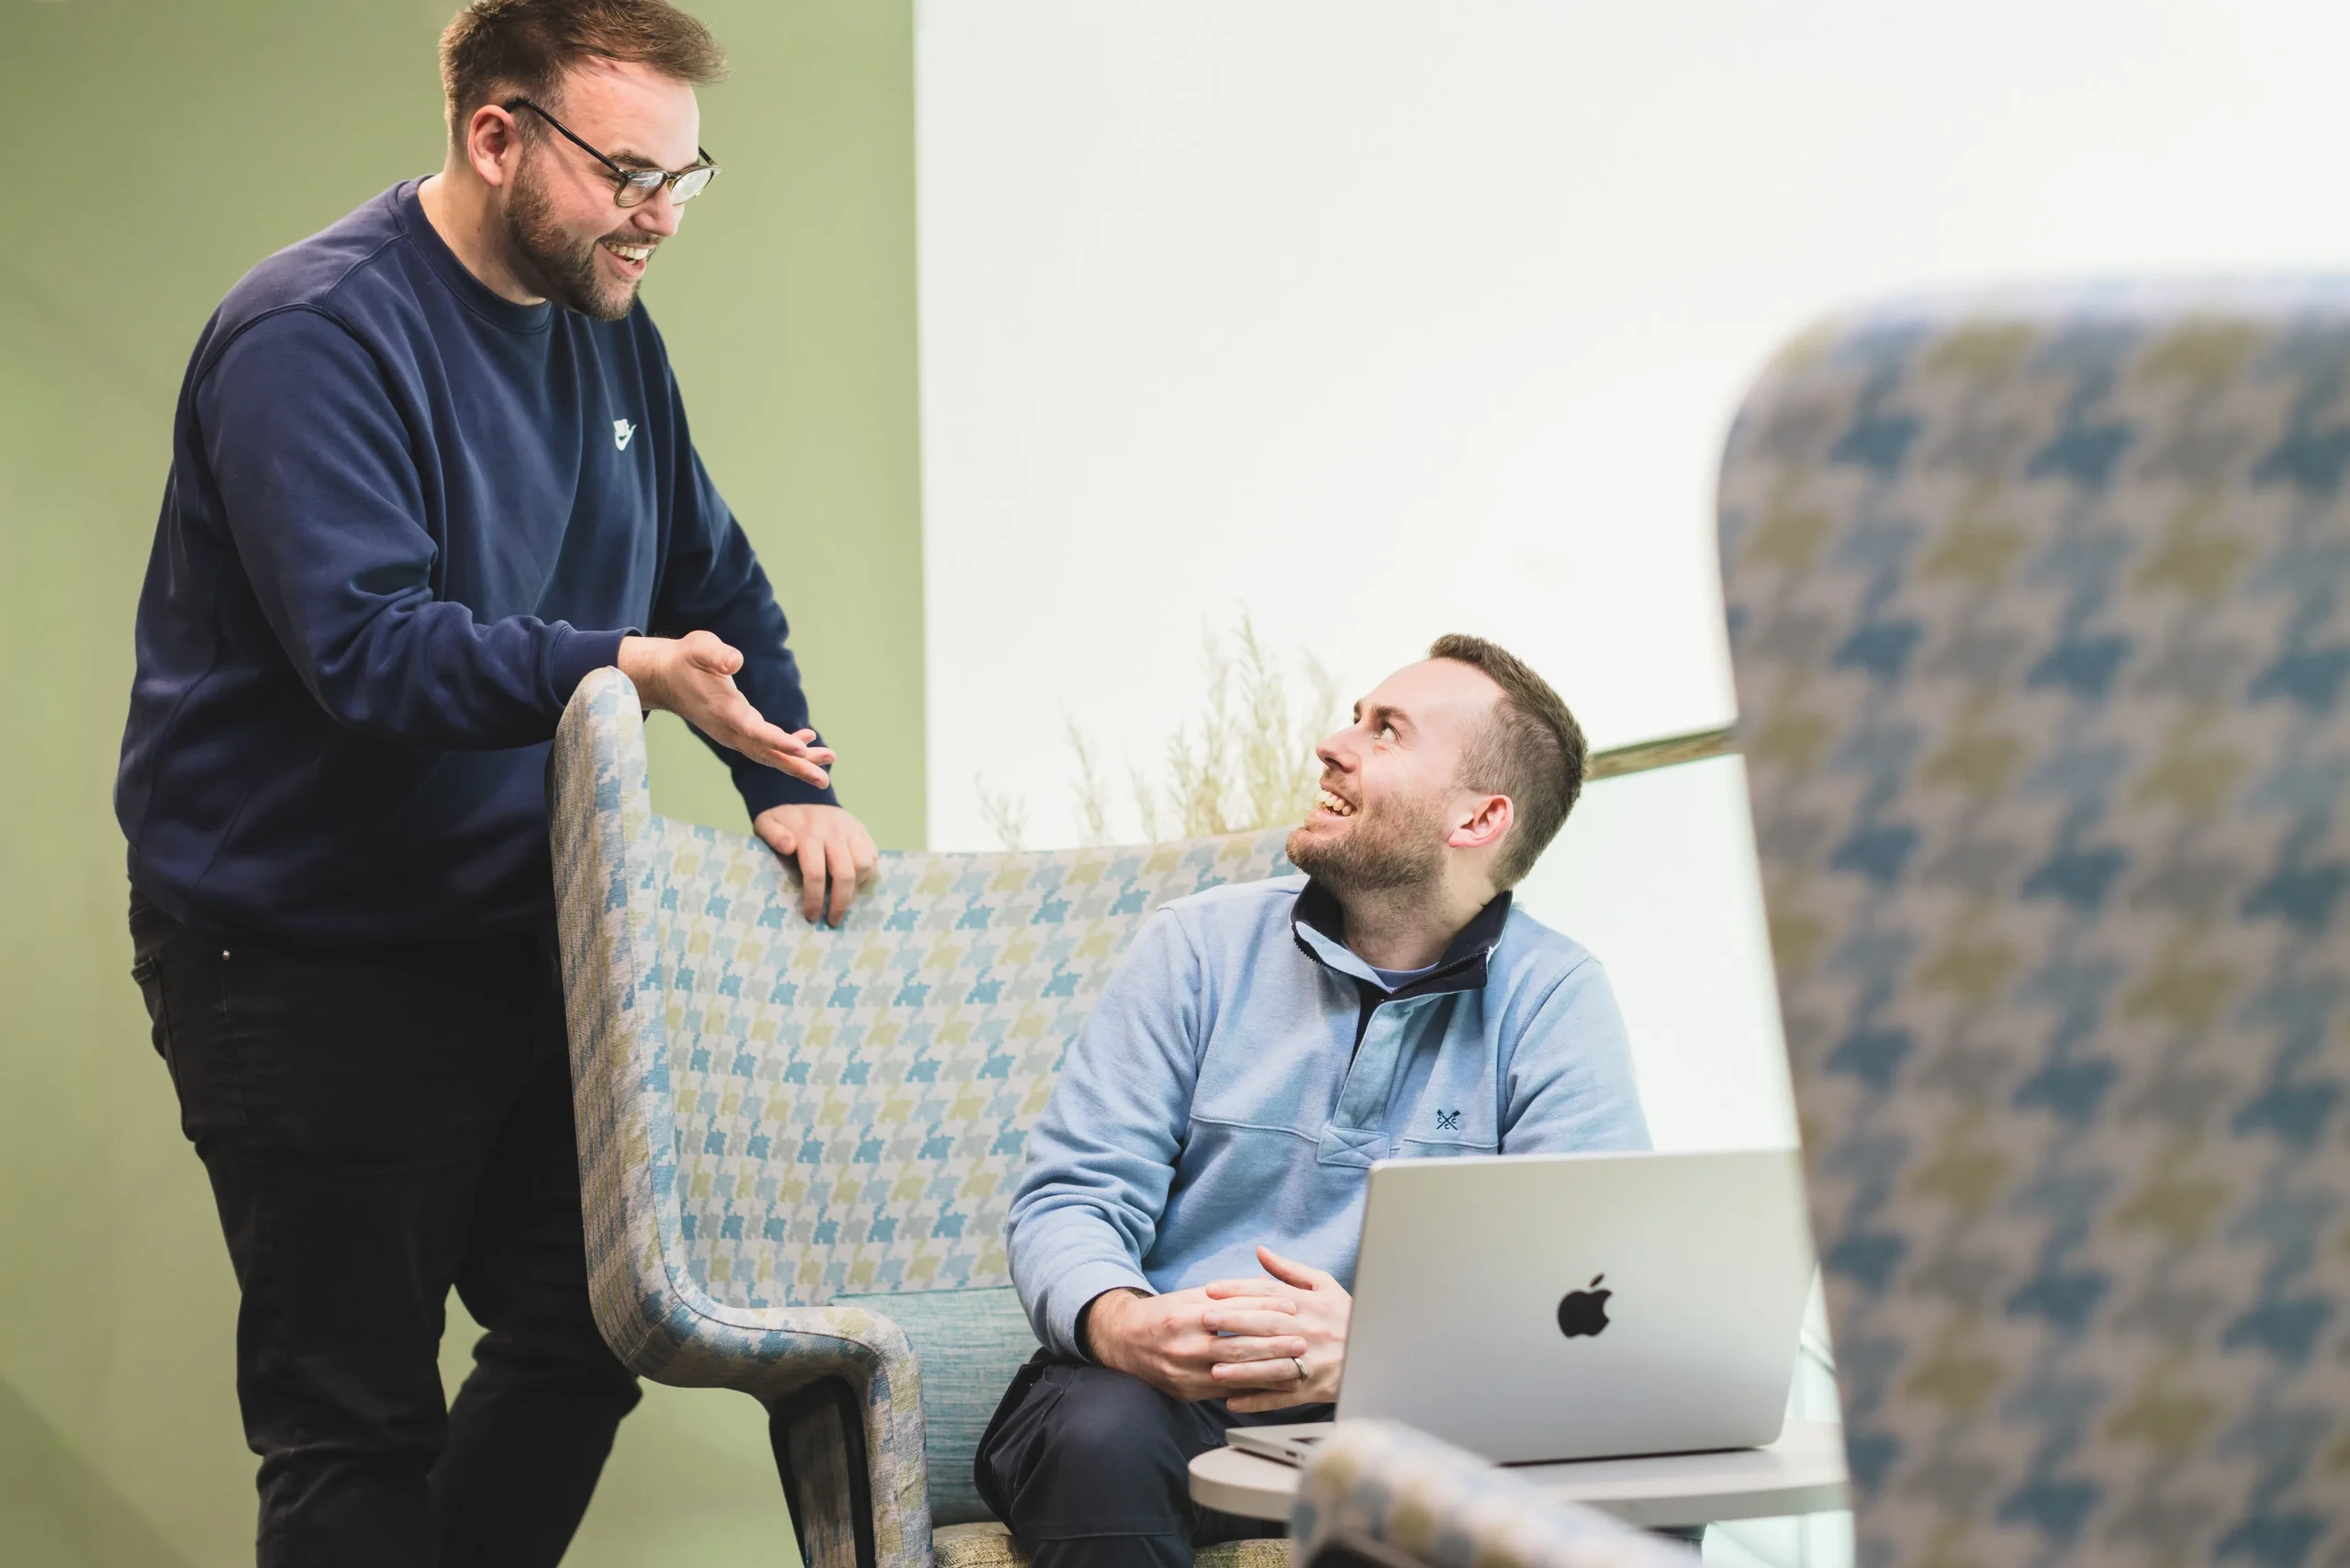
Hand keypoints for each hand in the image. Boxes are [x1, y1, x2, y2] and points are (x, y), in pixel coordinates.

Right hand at [617, 631, 834, 788]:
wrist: (664, 677)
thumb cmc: (685, 659)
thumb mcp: (699, 647)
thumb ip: (717, 654)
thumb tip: (735, 660)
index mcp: (724, 710)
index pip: (753, 730)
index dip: (778, 741)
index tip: (802, 749)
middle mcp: (729, 730)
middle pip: (766, 753)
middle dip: (796, 765)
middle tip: (824, 778)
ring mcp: (732, 735)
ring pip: (767, 754)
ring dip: (798, 761)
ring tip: (828, 759)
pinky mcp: (735, 732)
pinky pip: (763, 746)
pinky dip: (786, 746)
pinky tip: (807, 741)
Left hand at [755, 803, 879, 925]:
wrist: (804, 796)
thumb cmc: (783, 821)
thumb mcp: (766, 823)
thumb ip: (771, 834)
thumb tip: (789, 846)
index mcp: (808, 832)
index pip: (816, 873)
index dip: (815, 899)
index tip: (812, 916)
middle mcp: (834, 830)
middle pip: (844, 874)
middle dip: (840, 903)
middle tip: (832, 920)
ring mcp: (852, 829)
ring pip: (863, 866)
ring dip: (854, 889)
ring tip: (843, 901)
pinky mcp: (863, 831)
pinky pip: (872, 857)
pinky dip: (865, 876)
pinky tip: (853, 885)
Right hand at [1085, 1285, 1307, 1403]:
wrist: (1125, 1341)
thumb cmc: (1164, 1314)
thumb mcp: (1191, 1297)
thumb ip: (1227, 1296)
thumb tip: (1267, 1286)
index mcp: (1183, 1317)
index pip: (1232, 1314)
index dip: (1264, 1311)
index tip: (1291, 1308)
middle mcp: (1182, 1348)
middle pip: (1236, 1348)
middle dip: (1274, 1346)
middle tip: (1302, 1342)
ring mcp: (1183, 1375)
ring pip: (1234, 1375)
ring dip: (1269, 1372)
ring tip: (1296, 1367)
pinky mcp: (1186, 1394)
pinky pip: (1225, 1393)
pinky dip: (1252, 1390)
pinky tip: (1274, 1387)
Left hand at [1205, 1247, 1351, 1412]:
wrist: (1376, 1351)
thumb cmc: (1345, 1315)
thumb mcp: (1324, 1285)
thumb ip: (1289, 1270)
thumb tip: (1260, 1251)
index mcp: (1309, 1304)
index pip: (1268, 1293)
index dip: (1238, 1289)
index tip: (1211, 1290)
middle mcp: (1308, 1331)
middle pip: (1267, 1324)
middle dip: (1235, 1321)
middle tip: (1205, 1319)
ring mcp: (1311, 1361)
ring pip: (1273, 1365)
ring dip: (1242, 1368)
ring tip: (1213, 1368)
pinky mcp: (1313, 1388)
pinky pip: (1282, 1396)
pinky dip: (1258, 1400)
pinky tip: (1233, 1401)